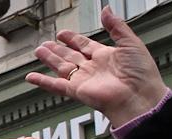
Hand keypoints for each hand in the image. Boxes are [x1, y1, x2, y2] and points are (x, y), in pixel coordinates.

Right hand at [25, 6, 168, 126]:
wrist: (138, 96)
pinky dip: (42, 82)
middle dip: (57, 49)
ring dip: (49, 60)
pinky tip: (31, 77)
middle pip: (70, 56)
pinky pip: (55, 85)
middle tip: (45, 44)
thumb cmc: (141, 73)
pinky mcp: (76, 90)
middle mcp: (92, 68)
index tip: (62, 34)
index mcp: (105, 56)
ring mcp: (83, 79)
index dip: (73, 38)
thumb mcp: (130, 42)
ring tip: (38, 52)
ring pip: (61, 67)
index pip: (84, 45)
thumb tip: (106, 10)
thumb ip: (116, 26)